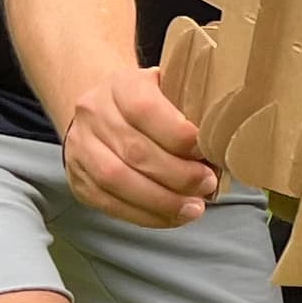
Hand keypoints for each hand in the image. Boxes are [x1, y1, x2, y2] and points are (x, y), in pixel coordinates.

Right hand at [63, 62, 219, 226]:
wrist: (104, 109)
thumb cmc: (152, 102)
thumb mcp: (170, 89)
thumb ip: (191, 107)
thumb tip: (223, 143)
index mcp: (120, 85)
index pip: (144, 108)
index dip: (177, 134)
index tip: (205, 149)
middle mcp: (93, 113)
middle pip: (134, 150)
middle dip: (177, 175)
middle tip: (207, 184)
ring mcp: (80, 147)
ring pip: (117, 180)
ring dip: (161, 200)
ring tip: (193, 208)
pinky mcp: (78, 178)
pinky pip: (108, 203)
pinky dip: (144, 215)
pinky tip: (172, 217)